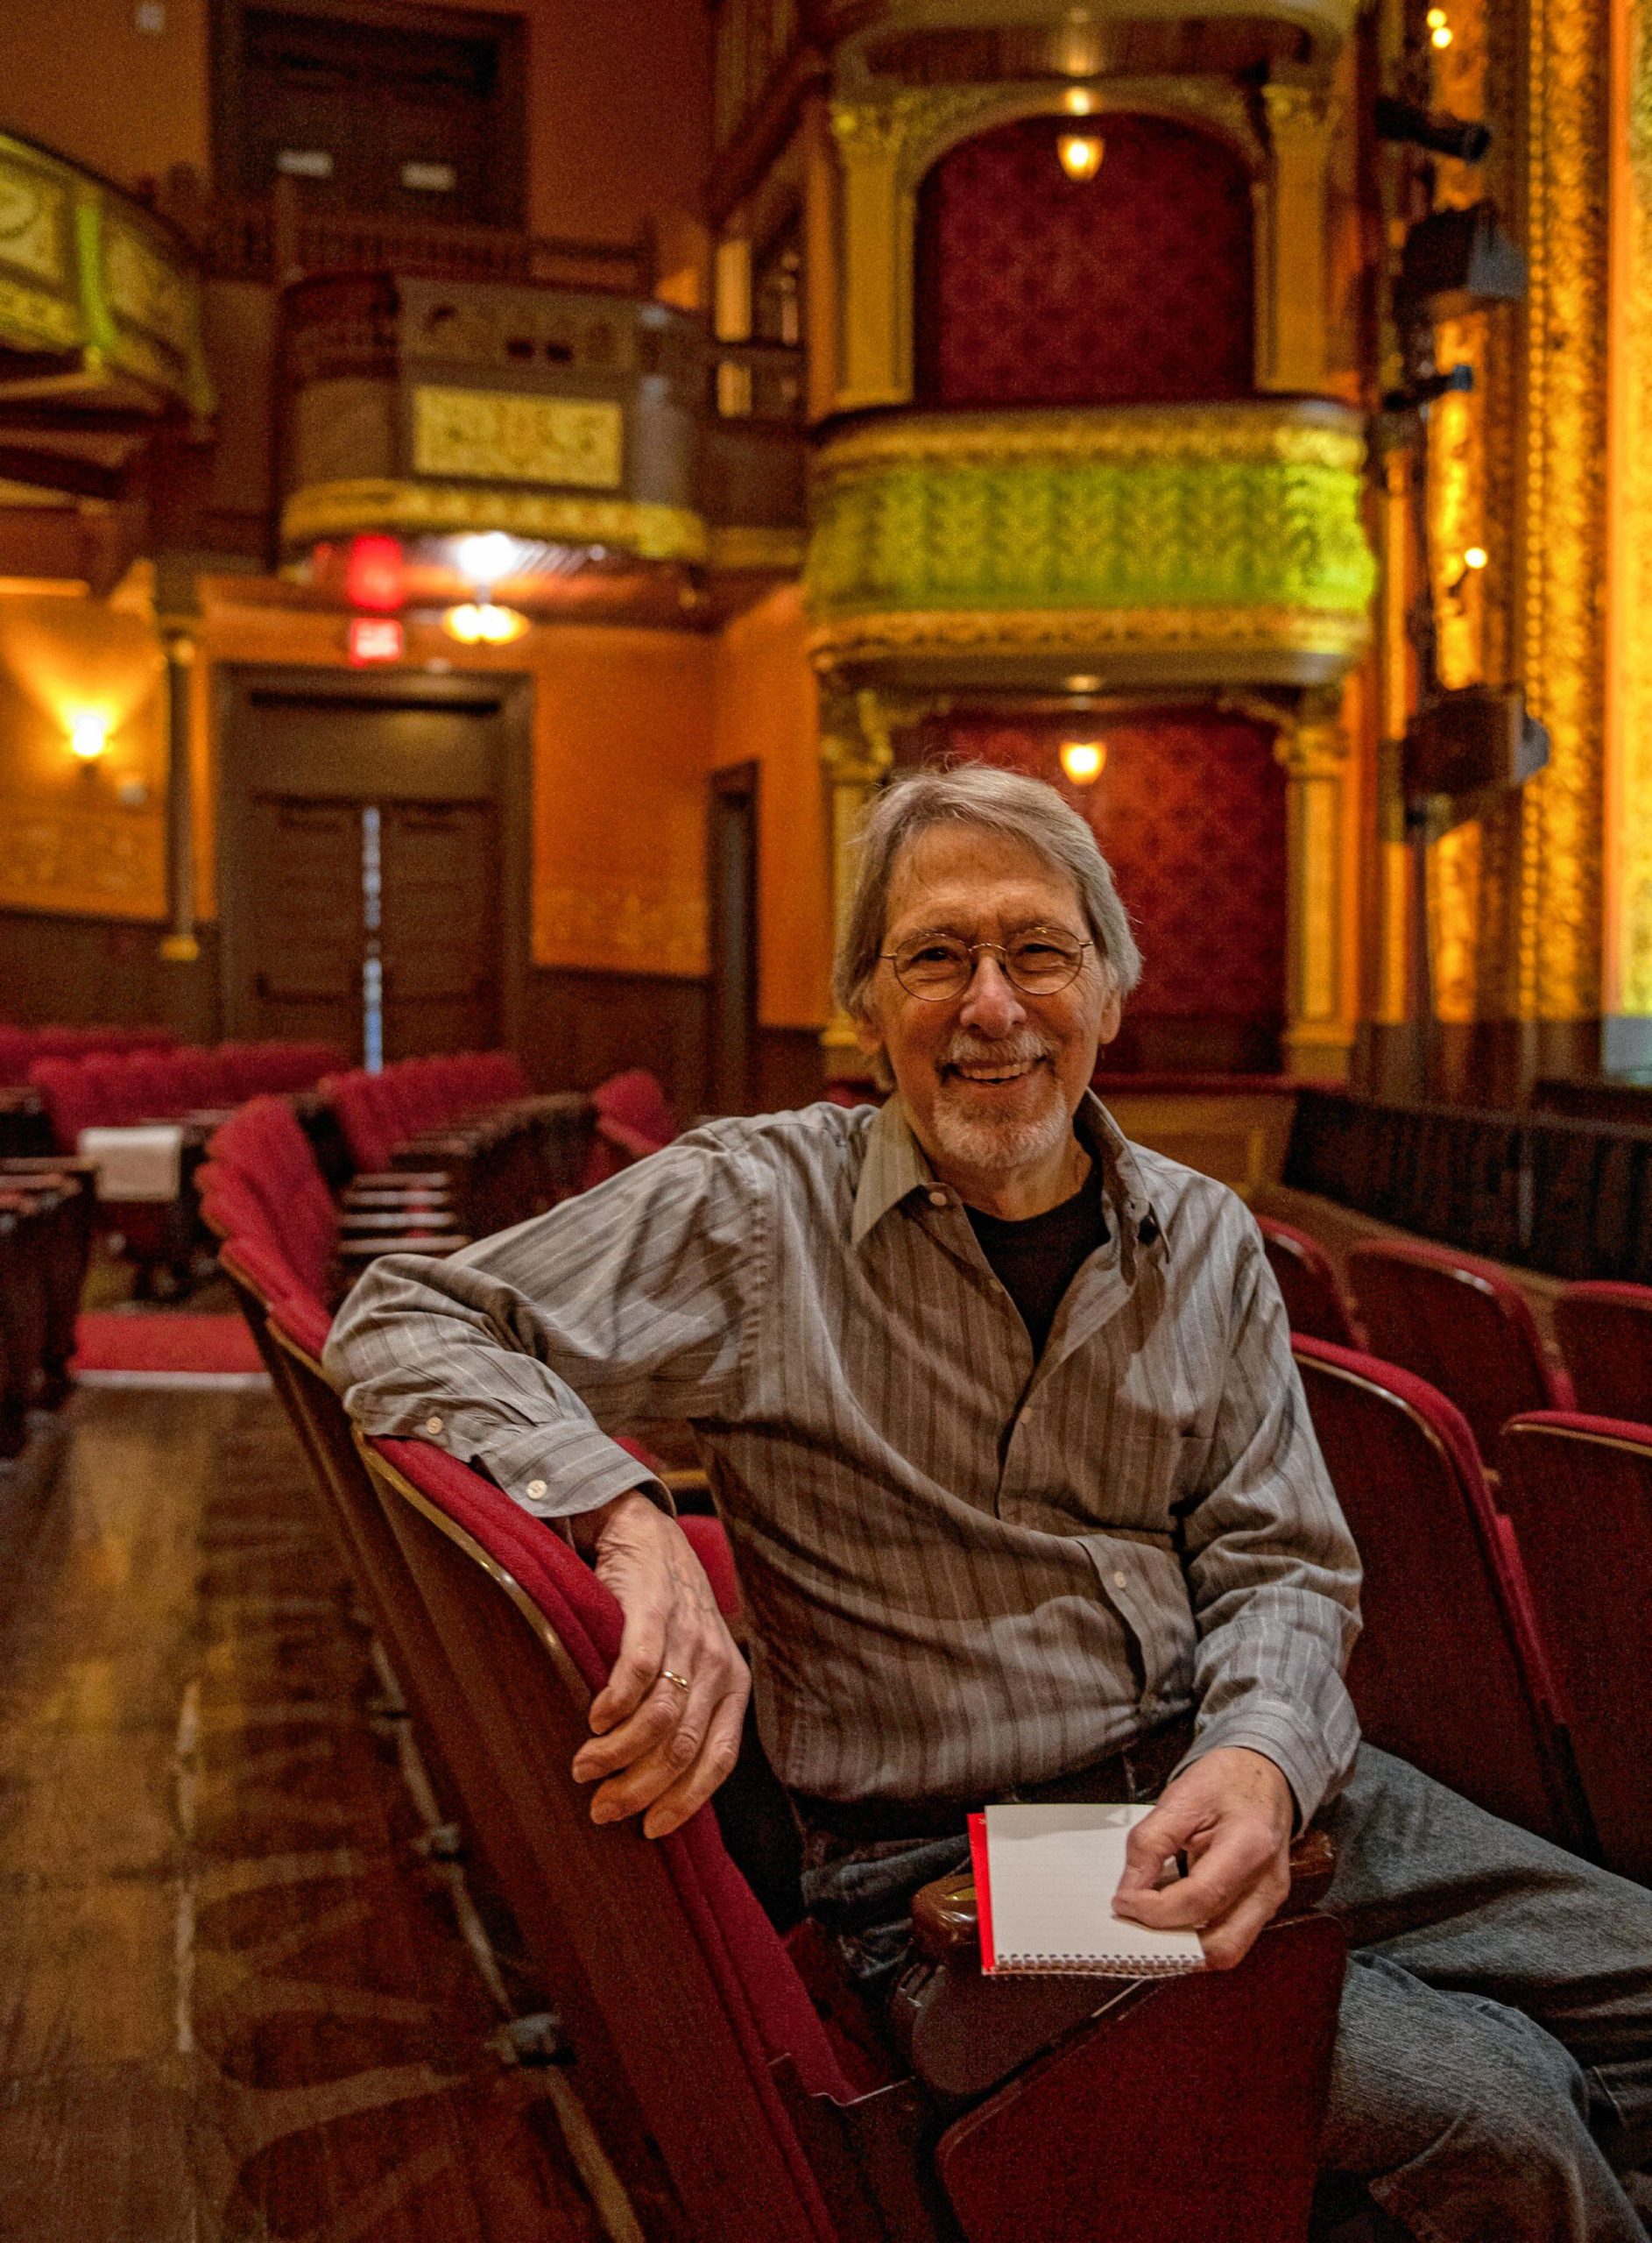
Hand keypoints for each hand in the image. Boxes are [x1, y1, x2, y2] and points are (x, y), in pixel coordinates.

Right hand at [568, 1491, 748, 1839]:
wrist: (647, 1536)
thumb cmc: (665, 1614)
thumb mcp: (692, 1665)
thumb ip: (686, 1714)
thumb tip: (651, 1789)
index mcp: (734, 1686)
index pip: (719, 1761)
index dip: (684, 1802)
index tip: (649, 1831)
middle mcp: (719, 1665)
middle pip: (681, 1749)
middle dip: (638, 1789)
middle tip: (601, 1807)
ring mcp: (688, 1638)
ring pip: (659, 1719)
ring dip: (616, 1755)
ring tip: (583, 1768)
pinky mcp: (653, 1613)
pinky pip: (637, 1673)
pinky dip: (613, 1706)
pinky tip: (593, 1720)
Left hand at [1110, 1746, 1293, 1970]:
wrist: (1266, 1775)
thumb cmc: (1227, 1781)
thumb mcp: (1180, 1797)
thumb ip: (1150, 1843)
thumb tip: (1129, 1891)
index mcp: (1250, 1845)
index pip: (1200, 1899)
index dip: (1155, 1910)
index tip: (1123, 1902)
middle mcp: (1268, 1883)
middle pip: (1221, 1944)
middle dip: (1171, 1942)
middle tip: (1133, 1922)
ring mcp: (1271, 1900)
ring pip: (1227, 1950)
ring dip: (1184, 1944)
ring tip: (1151, 1919)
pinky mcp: (1264, 1907)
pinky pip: (1230, 1937)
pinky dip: (1197, 1934)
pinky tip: (1172, 1915)